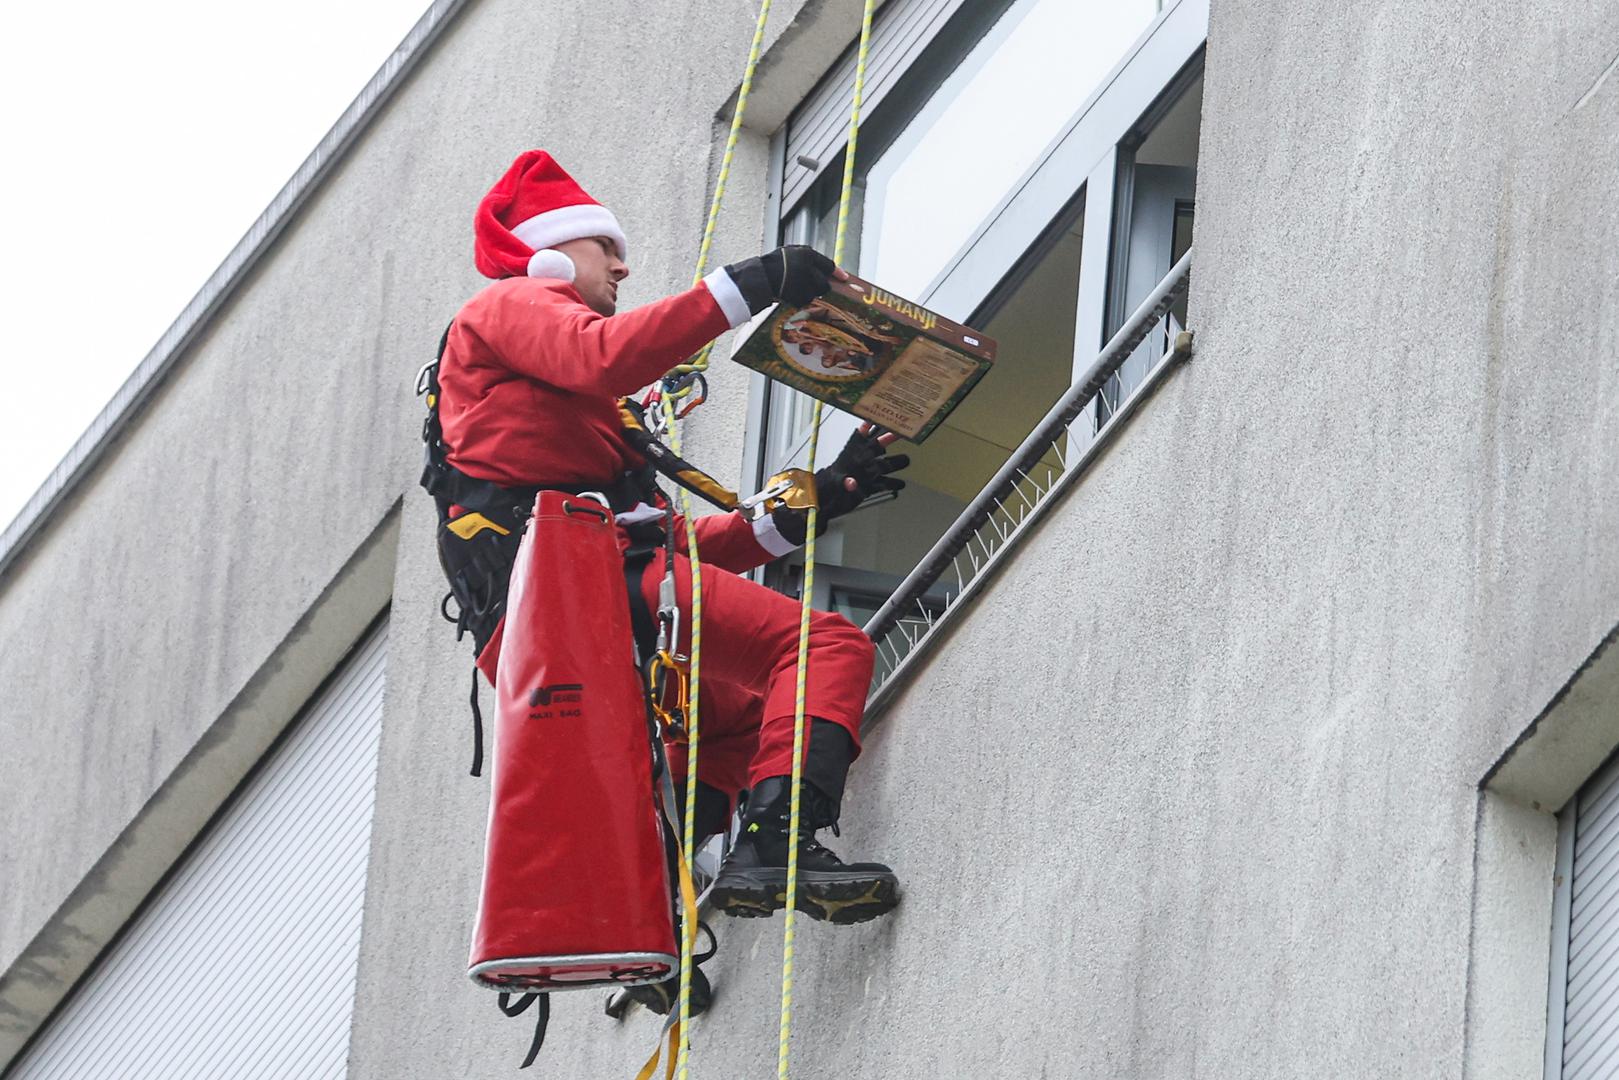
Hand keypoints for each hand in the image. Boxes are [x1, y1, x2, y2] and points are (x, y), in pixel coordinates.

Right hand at [762, 245, 846, 305]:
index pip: (829, 265)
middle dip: (819, 286)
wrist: (758, 276)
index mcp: (807, 254)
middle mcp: (807, 268)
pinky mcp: (797, 296)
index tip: (844, 278)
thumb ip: (809, 259)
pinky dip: (799, 300)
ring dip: (807, 293)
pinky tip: (789, 294)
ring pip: (814, 294)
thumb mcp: (791, 253)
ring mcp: (803, 283)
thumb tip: (827, 268)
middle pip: (824, 284)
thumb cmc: (773, 264)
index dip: (837, 273)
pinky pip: (804, 301)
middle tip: (809, 285)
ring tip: (794, 288)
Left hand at [771, 424, 908, 544]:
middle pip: (875, 449)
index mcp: (850, 459)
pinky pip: (881, 484)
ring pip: (882, 466)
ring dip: (894, 463)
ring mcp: (864, 476)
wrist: (822, 506)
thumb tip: (851, 482)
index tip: (876, 419)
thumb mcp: (833, 486)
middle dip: (887, 440)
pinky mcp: (867, 488)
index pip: (860, 440)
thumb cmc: (825, 492)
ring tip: (906, 460)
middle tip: (898, 432)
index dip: (867, 429)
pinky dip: (891, 484)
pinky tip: (900, 484)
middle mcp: (858, 465)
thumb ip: (843, 483)